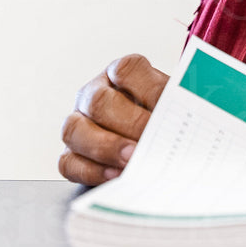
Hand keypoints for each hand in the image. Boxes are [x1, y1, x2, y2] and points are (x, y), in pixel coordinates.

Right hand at [58, 54, 168, 185]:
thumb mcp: (172, 103)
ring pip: (73, 130)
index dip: (146, 90)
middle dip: (126, 123)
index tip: (165, 110)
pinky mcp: (71, 152)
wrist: (154, 135)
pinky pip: (68, 162)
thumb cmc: (164, 115)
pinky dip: (91, 171)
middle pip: (98, 101)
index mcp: (121, 73)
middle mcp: (94, 93)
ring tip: (131, 161)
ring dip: (105, 148)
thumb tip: (177, 125)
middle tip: (148, 141)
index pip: (126, 70)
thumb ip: (174, 108)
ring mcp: (78, 121)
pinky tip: (115, 175)